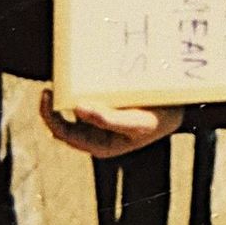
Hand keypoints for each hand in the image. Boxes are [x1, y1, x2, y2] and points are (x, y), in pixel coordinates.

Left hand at [40, 88, 183, 158]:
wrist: (178, 110)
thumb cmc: (159, 119)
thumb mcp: (136, 122)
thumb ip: (108, 119)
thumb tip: (77, 109)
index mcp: (99, 146)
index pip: (64, 133)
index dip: (50, 116)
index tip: (47, 94)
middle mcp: (96, 137)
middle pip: (63, 124)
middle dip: (53, 107)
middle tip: (50, 85)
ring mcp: (99, 123)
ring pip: (71, 112)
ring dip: (65, 98)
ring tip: (63, 80)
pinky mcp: (105, 109)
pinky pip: (84, 101)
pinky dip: (77, 91)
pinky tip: (78, 78)